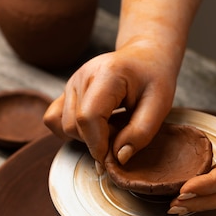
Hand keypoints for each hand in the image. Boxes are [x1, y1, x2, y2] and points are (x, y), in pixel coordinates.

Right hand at [44, 40, 176, 167]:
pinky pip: (54, 120)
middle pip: (74, 125)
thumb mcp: (160, 105)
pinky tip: (96, 127)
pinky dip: (73, 131)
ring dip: (88, 137)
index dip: (98, 144)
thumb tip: (119, 158)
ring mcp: (71, 83)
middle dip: (97, 142)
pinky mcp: (66, 91)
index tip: (114, 159)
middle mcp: (82, 75)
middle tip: (123, 135)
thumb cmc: (154, 79)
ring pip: (64, 126)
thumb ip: (141, 132)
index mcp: (107, 74)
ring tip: (113, 127)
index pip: (89, 117)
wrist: (144, 57)